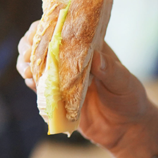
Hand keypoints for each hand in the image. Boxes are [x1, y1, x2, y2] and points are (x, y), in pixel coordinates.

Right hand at [16, 23, 157, 157]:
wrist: (127, 130)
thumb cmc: (130, 99)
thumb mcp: (125, 83)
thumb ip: (110, 71)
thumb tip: (95, 57)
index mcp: (88, 47)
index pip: (63, 29)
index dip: (46, 27)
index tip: (37, 32)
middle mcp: (72, 60)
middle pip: (43, 45)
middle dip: (30, 46)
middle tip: (27, 55)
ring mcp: (63, 78)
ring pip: (37, 64)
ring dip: (26, 64)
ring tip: (27, 71)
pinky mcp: (58, 97)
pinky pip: (40, 87)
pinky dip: (32, 83)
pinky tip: (31, 83)